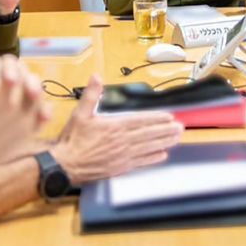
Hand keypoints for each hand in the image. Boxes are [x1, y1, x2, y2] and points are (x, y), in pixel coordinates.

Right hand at [52, 76, 184, 182]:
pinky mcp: (120, 168)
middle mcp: (122, 142)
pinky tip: (163, 155)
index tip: (169, 116)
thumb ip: (91, 95)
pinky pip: (140, 163)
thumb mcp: (80, 114)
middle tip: (180, 127)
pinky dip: (152, 159)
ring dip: (164, 142)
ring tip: (176, 138)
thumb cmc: (72, 140)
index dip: (156, 118)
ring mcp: (122, 156)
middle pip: (148, 135)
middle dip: (165, 130)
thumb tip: (96, 76)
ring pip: (148, 148)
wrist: (65, 165)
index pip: (140, 121)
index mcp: (114, 127)